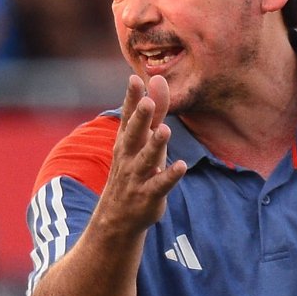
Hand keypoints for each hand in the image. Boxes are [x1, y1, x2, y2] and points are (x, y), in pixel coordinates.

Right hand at [96, 75, 187, 236]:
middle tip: (147, 101)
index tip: (134, 79)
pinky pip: (160, 185)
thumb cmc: (133, 170)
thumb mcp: (142, 141)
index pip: (128, 116)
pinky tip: (180, 166)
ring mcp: (137, 177)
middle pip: (134, 135)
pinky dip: (169, 176)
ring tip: (165, 130)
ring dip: (155, 145)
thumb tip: (159, 79)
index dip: (131, 98)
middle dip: (140, 118)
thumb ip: (154, 111)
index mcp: (126, 141)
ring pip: (147, 159)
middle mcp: (129, 156)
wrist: (116, 217)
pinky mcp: (149, 196)